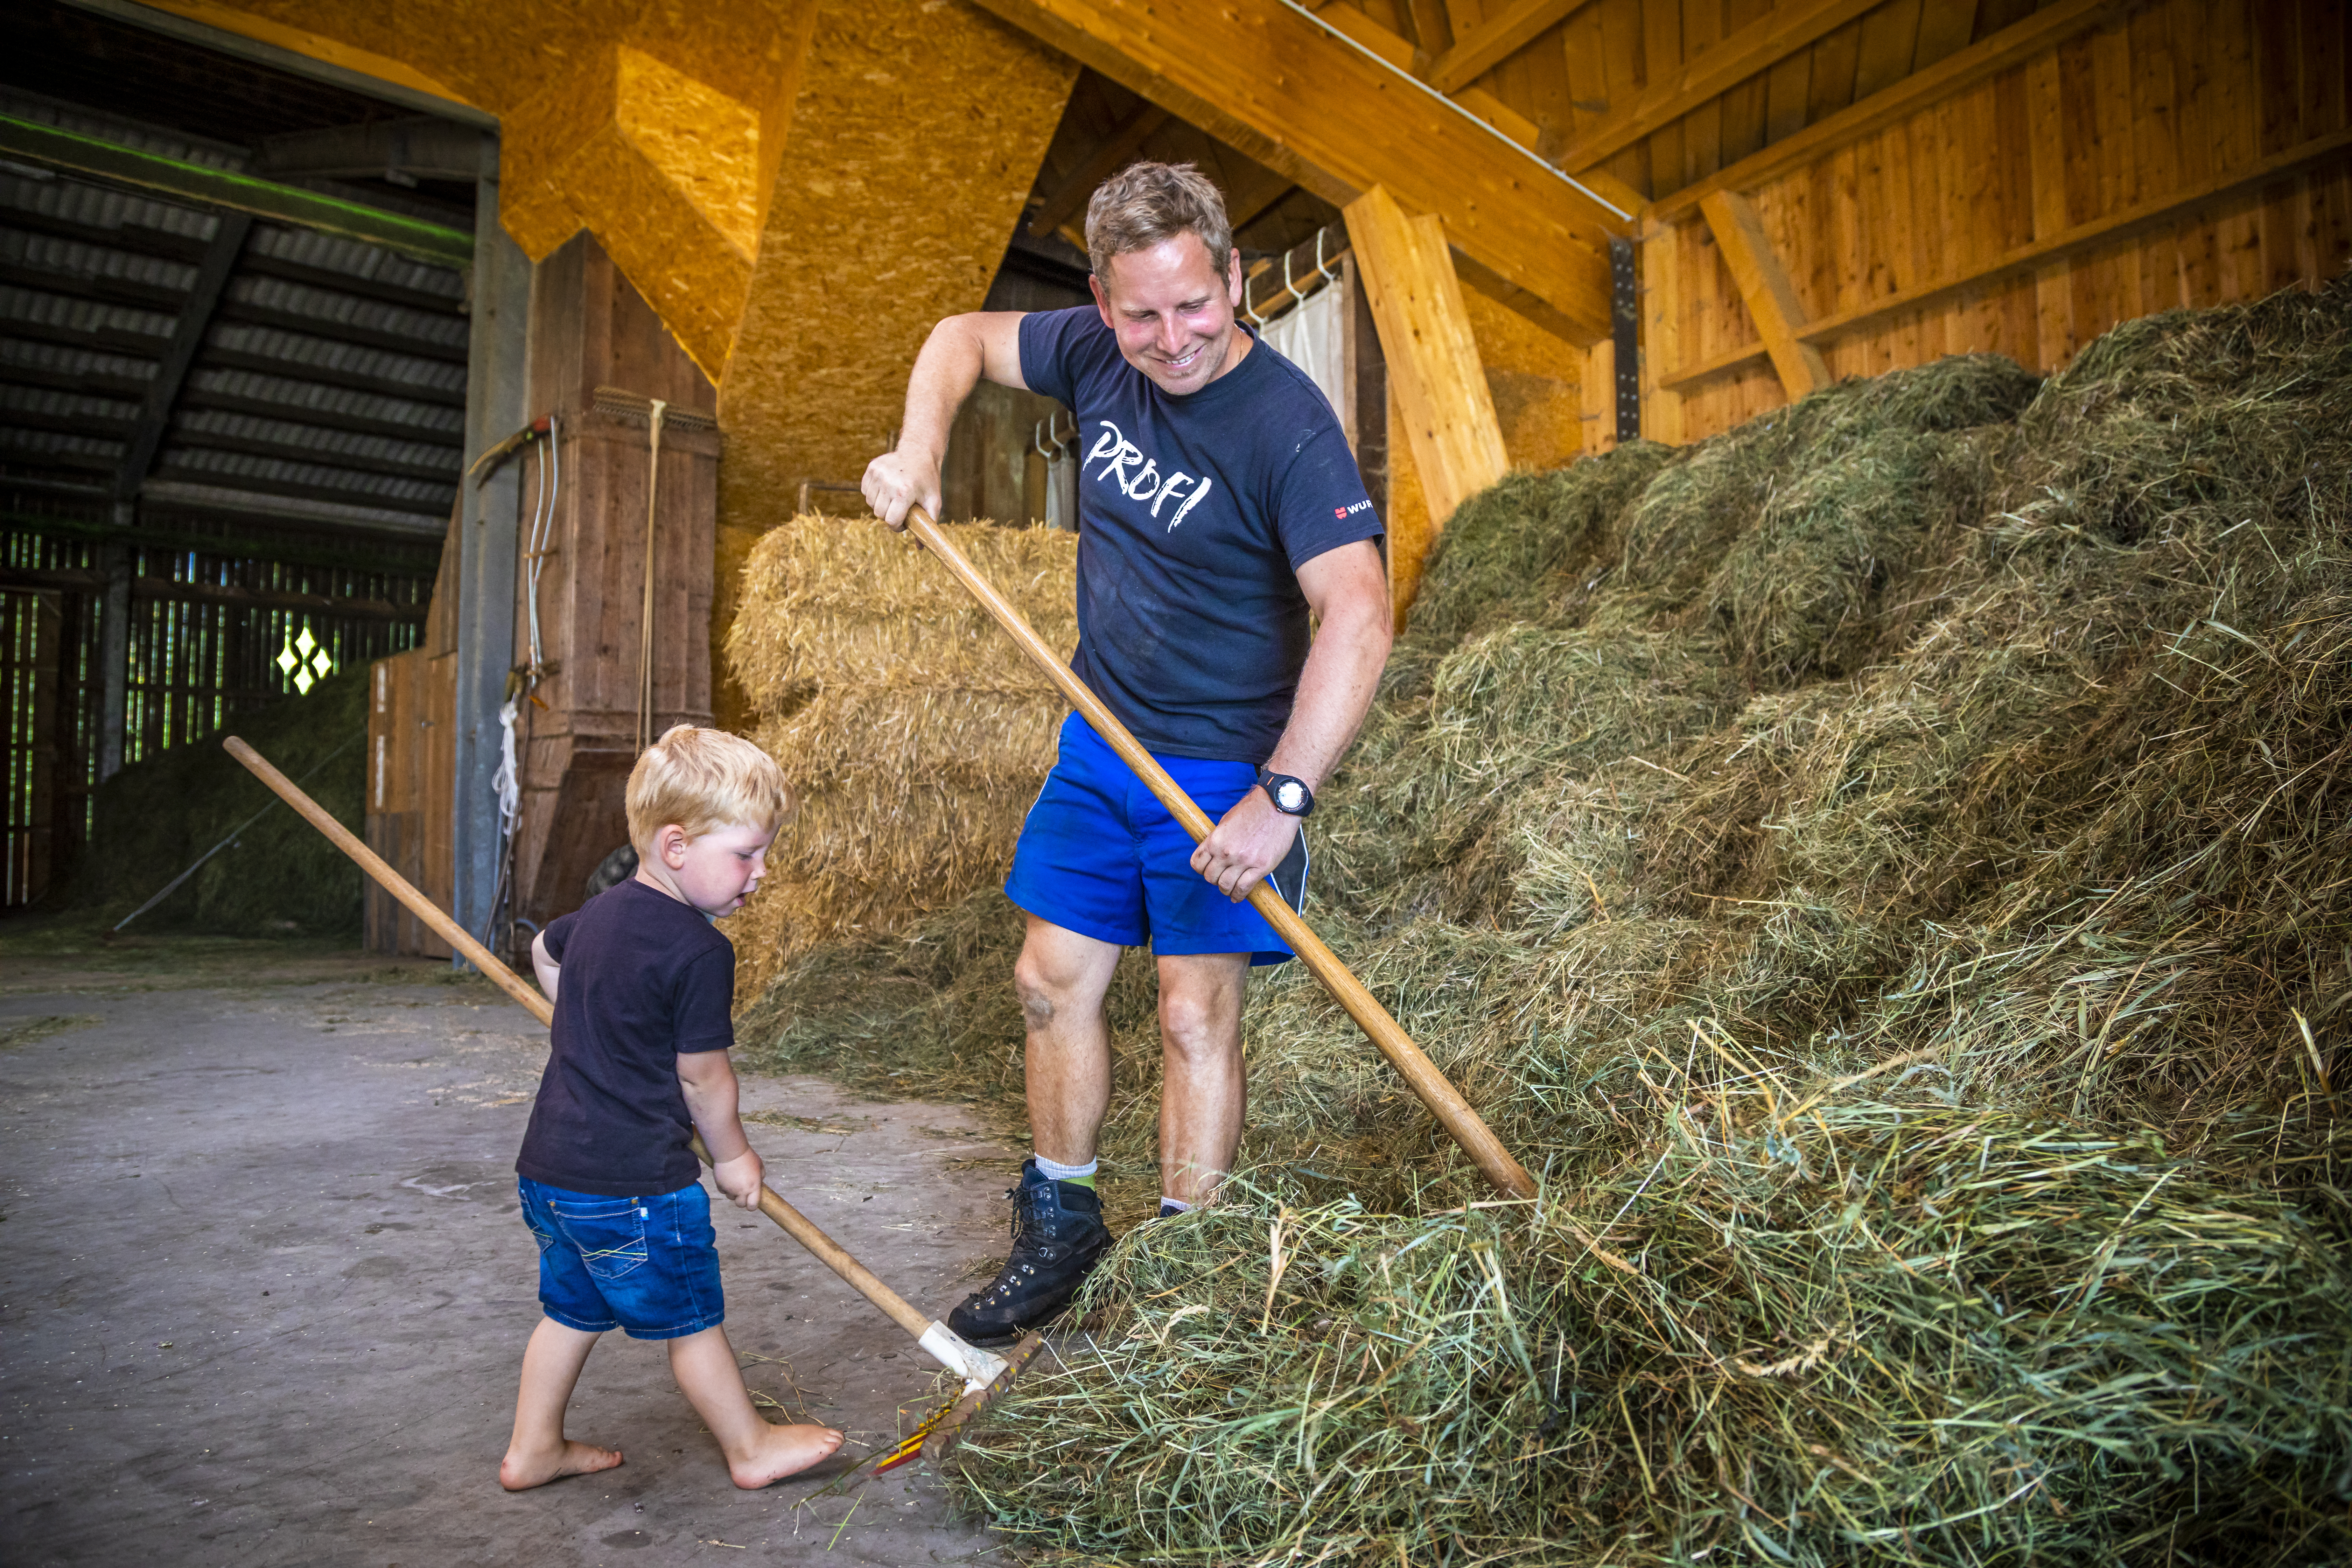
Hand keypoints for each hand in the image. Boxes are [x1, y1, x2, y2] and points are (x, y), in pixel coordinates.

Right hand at [711, 1149, 765, 1210]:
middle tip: (743, 1193)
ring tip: (735, 1182)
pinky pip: (723, 1191)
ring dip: (733, 1193)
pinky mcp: (720, 1185)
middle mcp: (741, 1191)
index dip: (752, 1206)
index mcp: (753, 1187)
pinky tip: (727, 1178)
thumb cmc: (747, 1156)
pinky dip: (725, 1187)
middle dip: (742, 1201)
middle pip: (740, 1205)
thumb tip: (759, 1183)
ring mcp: (730, 1189)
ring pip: (731, 1197)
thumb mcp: (759, 1165)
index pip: (752, 1206)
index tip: (751, 1203)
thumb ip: (760, 1176)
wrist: (731, 1150)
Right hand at [860, 449, 939, 531]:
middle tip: (900, 509)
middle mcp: (888, 482)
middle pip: (879, 514)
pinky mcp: (871, 468)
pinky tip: (886, 488)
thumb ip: (928, 524)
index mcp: (904, 492)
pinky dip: (873, 493)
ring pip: (870, 503)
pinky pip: (865, 490)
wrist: (919, 451)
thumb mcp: (934, 502)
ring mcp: (878, 473)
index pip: (891, 521)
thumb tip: (920, 548)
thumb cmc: (928, 480)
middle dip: (889, 515)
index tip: (903, 522)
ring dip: (881, 504)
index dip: (897, 526)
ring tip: (894, 497)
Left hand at [1189, 787, 1298, 901]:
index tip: (1207, 870)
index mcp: (1215, 840)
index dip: (1201, 869)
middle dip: (1214, 880)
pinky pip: (1244, 888)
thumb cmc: (1252, 810)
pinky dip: (1239, 895)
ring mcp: (1243, 861)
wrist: (1277, 805)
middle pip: (1210, 877)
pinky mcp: (1261, 867)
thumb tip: (1213, 853)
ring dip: (1226, 889)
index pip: (1197, 864)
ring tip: (1230, 889)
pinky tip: (1238, 896)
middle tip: (1221, 878)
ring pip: (1225, 885)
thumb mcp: (1226, 821)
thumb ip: (1218, 839)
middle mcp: (1226, 852)